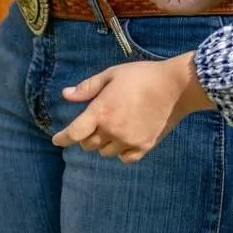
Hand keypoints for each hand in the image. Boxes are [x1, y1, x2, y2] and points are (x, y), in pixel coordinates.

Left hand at [52, 53, 211, 162]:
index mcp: (101, 112)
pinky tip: (125, 140)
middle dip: (86, 136)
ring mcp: (129, 140)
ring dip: (103, 144)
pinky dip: (121, 152)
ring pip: (106, 152)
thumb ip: (87, 88)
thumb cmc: (141, 76)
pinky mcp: (144, 146)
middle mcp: (112, 130)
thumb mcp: (111, 75)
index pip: (74, 133)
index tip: (57, 140)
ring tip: (112, 129)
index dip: (62, 139)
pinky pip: (125, 158)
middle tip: (94, 124)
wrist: (175, 87)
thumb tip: (65, 95)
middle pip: (88, 145)